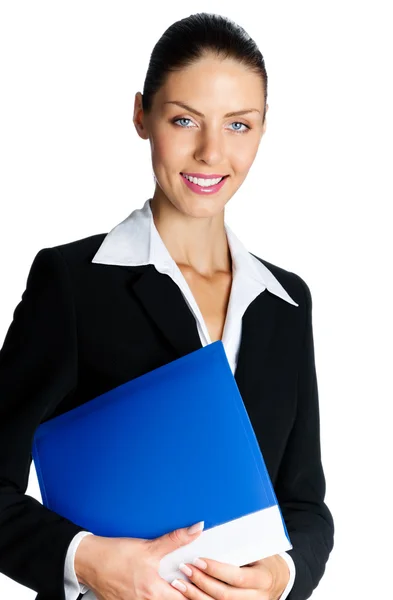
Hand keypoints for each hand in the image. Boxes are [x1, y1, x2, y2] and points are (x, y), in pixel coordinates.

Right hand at [74, 521, 204, 599]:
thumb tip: (196, 530)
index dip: (195, 592)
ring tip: (171, 587)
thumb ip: (176, 540)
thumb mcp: (149, 546)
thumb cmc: (115, 555)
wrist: (88, 560)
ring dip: (166, 596)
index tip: (201, 585)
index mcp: (154, 591)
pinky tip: (151, 588)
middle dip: (183, 595)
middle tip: (188, 585)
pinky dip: (151, 597)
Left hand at [170, 554, 289, 599]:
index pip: (236, 577)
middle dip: (201, 582)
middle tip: (184, 568)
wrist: (277, 580)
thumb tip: (213, 532)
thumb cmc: (265, 560)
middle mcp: (256, 597)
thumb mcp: (259, 551)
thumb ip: (241, 547)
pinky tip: (187, 595)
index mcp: (262, 578)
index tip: (198, 560)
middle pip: (224, 595)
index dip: (215, 570)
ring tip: (179, 583)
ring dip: (196, 595)